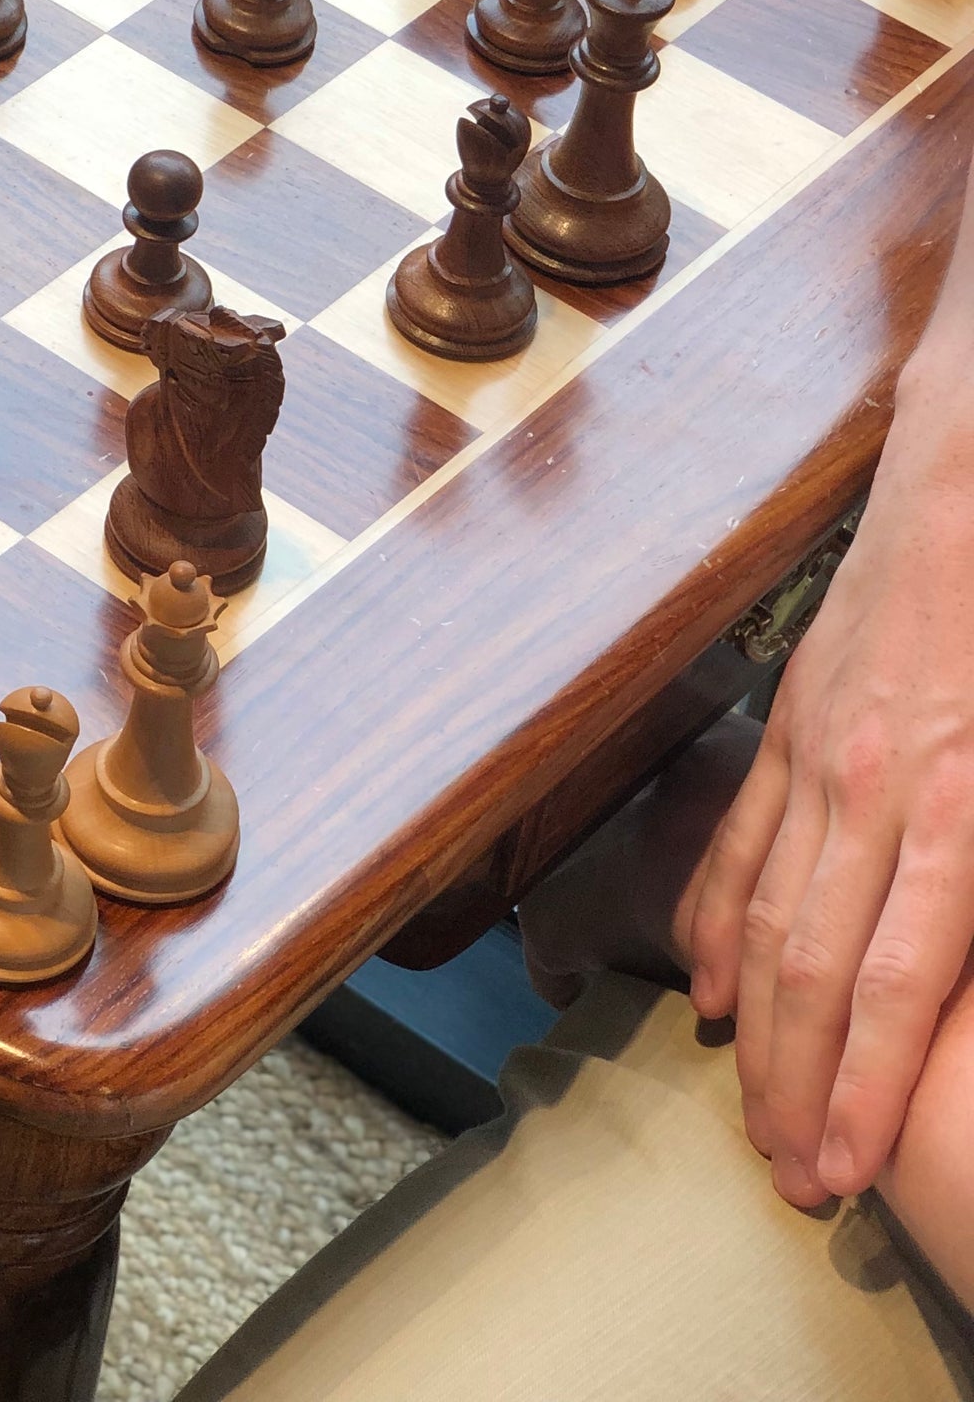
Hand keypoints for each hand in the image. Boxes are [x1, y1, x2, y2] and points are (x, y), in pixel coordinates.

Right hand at [684, 436, 973, 1206]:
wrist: (965, 475)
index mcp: (953, 803)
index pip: (898, 983)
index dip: (865, 1088)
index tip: (844, 1169)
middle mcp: (871, 790)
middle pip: (816, 969)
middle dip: (800, 1087)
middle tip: (795, 1179)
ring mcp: (819, 753)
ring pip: (765, 912)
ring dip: (756, 1025)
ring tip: (754, 1109)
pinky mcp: (794, 722)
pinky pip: (740, 837)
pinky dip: (714, 918)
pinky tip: (706, 983)